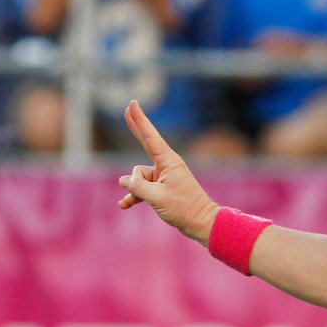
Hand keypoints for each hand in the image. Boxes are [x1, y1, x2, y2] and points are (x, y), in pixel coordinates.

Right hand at [118, 100, 219, 244]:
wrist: (202, 223)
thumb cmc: (183, 209)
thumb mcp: (156, 197)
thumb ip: (137, 187)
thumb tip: (124, 181)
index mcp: (168, 161)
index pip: (149, 136)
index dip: (139, 120)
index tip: (132, 103)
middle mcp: (166, 165)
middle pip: (145, 143)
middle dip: (135, 129)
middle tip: (128, 107)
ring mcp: (164, 176)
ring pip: (138, 176)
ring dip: (135, 189)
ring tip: (141, 201)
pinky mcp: (162, 187)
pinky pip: (142, 187)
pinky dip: (135, 196)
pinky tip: (124, 205)